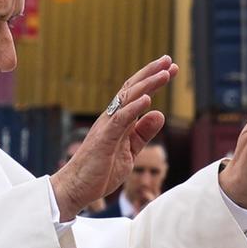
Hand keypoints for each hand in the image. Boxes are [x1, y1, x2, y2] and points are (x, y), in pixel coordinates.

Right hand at [49, 56, 175, 220]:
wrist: (77, 187)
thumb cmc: (101, 170)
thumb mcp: (130, 150)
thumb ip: (143, 133)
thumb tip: (159, 114)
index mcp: (118, 120)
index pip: (136, 94)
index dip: (153, 80)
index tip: (169, 69)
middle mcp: (112, 118)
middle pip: (132, 89)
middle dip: (151, 73)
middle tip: (169, 60)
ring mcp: (107, 127)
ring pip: (128, 99)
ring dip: (147, 85)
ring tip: (164, 74)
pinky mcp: (104, 139)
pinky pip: (120, 120)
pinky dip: (134, 108)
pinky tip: (148, 99)